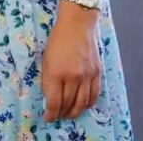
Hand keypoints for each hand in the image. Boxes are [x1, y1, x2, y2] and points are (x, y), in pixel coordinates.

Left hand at [41, 5, 101, 122]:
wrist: (77, 24)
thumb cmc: (58, 39)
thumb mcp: (45, 59)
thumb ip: (47, 80)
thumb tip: (49, 97)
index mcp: (57, 72)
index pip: (54, 102)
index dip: (51, 113)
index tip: (48, 118)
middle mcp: (74, 76)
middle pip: (69, 104)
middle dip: (62, 114)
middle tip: (57, 116)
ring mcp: (87, 75)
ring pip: (83, 103)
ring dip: (75, 112)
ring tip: (69, 114)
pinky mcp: (97, 72)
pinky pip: (94, 94)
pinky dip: (88, 103)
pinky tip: (82, 105)